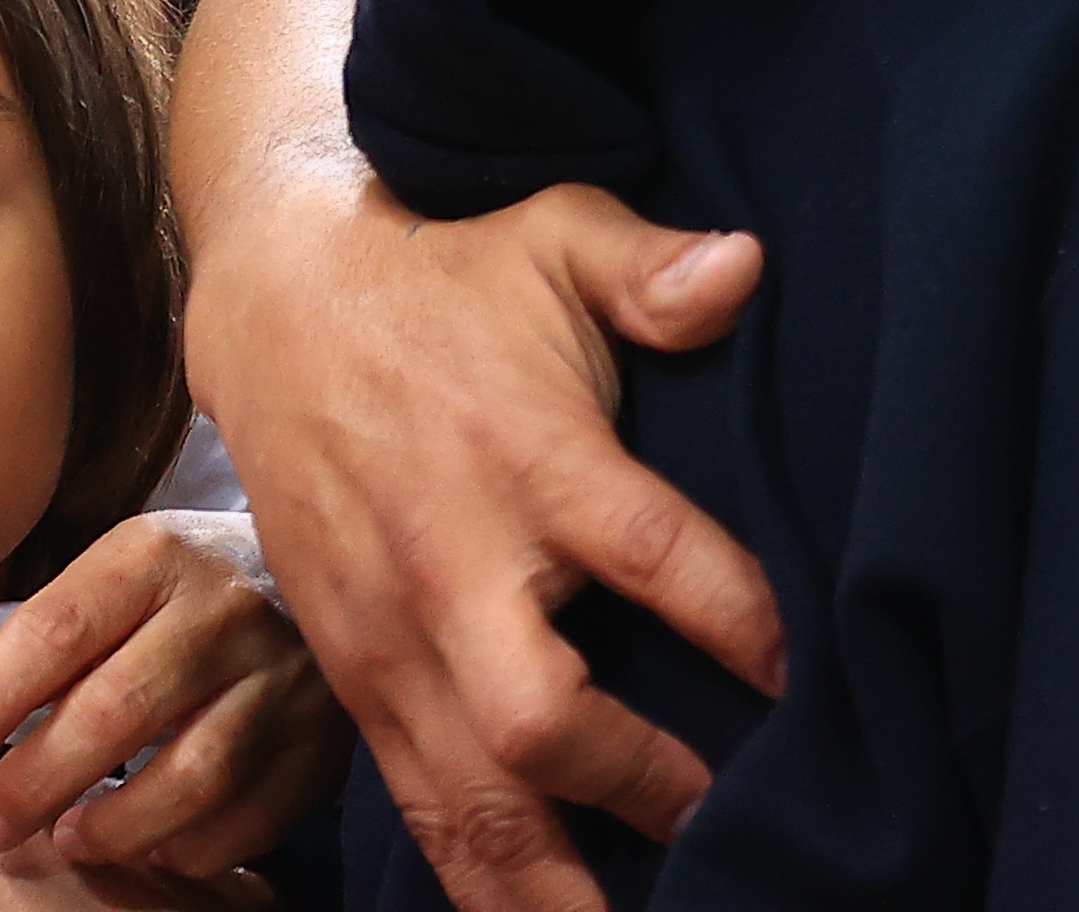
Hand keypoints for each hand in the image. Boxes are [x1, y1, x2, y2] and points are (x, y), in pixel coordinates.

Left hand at [0, 514, 339, 877]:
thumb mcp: (115, 578)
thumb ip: (38, 641)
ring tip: (68, 840)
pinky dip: (189, 848)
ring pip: (192, 776)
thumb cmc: (190, 586)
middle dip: (37, 779)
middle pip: (119, 708)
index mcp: (161, 555)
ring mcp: (286, 676)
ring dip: (114, 826)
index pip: (58, 630)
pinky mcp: (323, 740)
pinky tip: (150, 845)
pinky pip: (250, 819)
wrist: (329, 567)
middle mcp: (230, 607)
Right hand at [184, 171, 771, 911]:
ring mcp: (391, 634)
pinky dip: (469, 873)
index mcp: (528, 456)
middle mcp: (455, 564)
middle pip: (539, 720)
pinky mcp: (352, 672)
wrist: (277, 303)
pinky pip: (412, 799)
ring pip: (462, 796)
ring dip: (541, 880)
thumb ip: (652, 267)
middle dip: (634, 788)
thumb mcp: (557, 232)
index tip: (801, 674)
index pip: (651, 556)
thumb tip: (747, 266)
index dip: (736, 620)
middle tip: (728, 828)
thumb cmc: (450, 268)